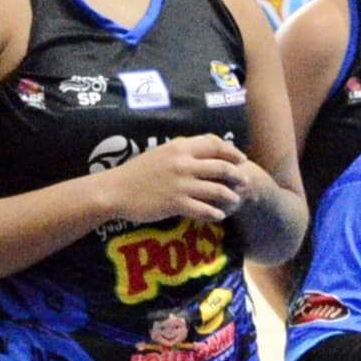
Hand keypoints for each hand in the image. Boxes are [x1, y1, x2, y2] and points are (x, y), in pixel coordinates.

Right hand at [96, 134, 251, 229]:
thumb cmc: (136, 171)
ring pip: (217, 189)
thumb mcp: (159, 152)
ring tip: (236, 200)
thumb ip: (180, 150)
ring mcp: (181, 184)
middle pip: (221, 167)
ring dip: (230, 195)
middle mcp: (183, 163)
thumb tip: (200, 149)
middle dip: (238, 175)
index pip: (215, 145)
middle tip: (245, 181)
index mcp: (180, 147)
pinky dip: (215, 213)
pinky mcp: (176, 203)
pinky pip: (204, 209)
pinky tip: (219, 215)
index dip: (232, 152)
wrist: (116, 190)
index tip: (241, 159)